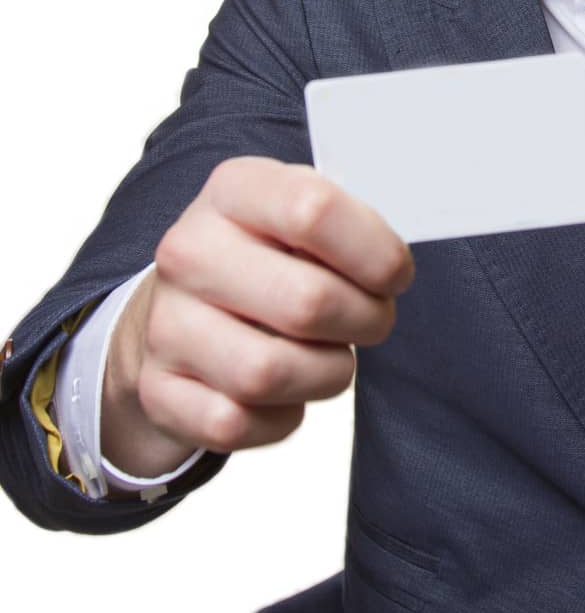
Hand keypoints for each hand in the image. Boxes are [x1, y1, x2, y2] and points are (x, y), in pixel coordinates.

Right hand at [101, 156, 414, 477]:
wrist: (170, 314)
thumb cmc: (261, 259)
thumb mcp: (298, 216)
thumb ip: (348, 225)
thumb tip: (399, 262)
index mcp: (233, 189)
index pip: (314, 209)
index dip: (375, 251)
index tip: (396, 273)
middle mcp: (189, 251)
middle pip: (307, 302)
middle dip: (364, 320)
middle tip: (373, 319)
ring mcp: (166, 323)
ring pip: (272, 372)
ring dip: (326, 373)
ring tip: (332, 356)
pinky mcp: (158, 390)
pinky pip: (237, 423)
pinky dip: (280, 417)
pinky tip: (285, 392)